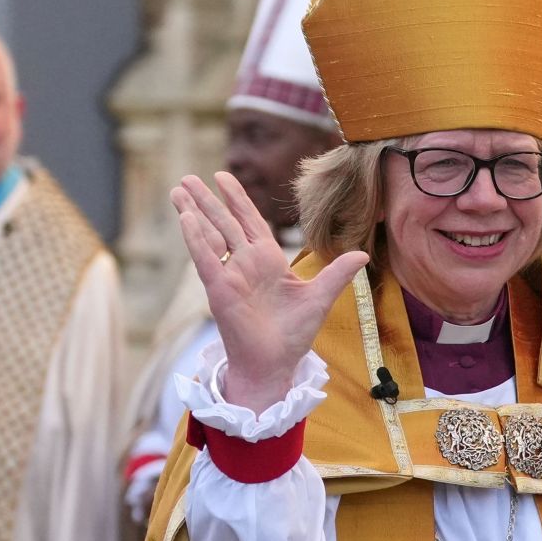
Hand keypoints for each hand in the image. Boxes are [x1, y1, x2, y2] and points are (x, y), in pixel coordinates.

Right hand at [171, 173, 368, 411]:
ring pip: (209, 236)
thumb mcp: (320, 297)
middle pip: (224, 223)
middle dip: (207, 200)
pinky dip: (196, 239)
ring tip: (177, 189)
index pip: (249, 221)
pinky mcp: (219, 290)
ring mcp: (230, 276)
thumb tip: (364, 254)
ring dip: (193, 212)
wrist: (276, 364)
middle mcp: (246, 264)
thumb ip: (338, 273)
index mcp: (268, 260)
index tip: (222, 176)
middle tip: (187, 177)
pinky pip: (206, 260)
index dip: (236, 199)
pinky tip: (186, 218)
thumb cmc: (294, 335)